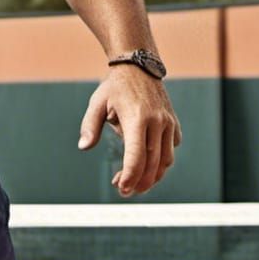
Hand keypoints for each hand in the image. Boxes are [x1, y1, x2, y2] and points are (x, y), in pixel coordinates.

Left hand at [78, 67, 181, 196]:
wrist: (139, 67)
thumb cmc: (114, 87)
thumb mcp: (97, 102)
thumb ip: (90, 125)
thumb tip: (84, 147)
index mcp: (137, 117)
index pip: (137, 155)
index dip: (131, 175)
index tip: (122, 188)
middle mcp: (157, 122)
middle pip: (153, 163)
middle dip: (140, 182)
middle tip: (124, 191)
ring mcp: (169, 124)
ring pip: (166, 160)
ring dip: (152, 177)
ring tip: (134, 184)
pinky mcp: (174, 125)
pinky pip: (170, 151)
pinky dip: (160, 163)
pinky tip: (145, 165)